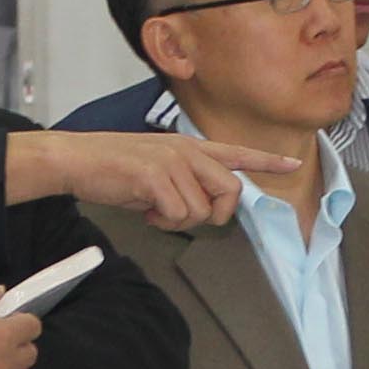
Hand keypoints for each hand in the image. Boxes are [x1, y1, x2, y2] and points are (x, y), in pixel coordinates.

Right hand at [7, 130, 289, 230]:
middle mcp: (186, 149)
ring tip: (153, 207)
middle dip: (213, 215)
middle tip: (182, 216)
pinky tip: (144, 208)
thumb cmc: (113, 170)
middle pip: (231, 192)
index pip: (236, 153)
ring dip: (177, 220)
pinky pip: (176, 214)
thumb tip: (200, 208)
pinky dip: (161, 221)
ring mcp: (172, 160)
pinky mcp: (154, 174)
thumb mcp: (157, 172)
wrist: (76, 160)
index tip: (293, 163)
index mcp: (189, 147)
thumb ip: (185, 183)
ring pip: (201, 210)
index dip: (267, 161)